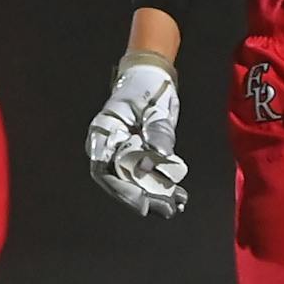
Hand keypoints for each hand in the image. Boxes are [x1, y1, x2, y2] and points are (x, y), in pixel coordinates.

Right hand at [85, 51, 188, 218]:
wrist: (151, 75)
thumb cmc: (147, 86)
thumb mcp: (155, 107)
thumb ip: (157, 132)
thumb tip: (161, 157)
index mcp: (104, 132)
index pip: (104, 169)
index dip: (121, 190)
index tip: (142, 203)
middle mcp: (109, 146)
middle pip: (120, 181)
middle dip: (144, 198)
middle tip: (167, 208)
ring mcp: (124, 152)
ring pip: (135, 182)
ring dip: (155, 196)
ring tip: (177, 206)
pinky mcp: (139, 155)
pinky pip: (148, 175)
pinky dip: (163, 187)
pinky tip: (179, 197)